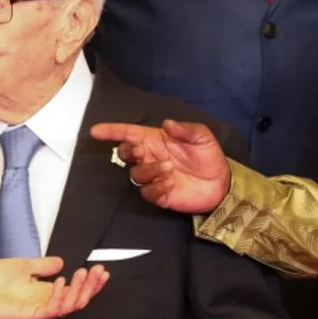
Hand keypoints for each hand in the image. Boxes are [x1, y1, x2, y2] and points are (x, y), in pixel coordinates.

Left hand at [0, 257, 108, 318]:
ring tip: (84, 273)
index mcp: (46, 293)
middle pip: (77, 300)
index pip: (75, 291)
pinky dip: (59, 296)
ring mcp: (39, 312)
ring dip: (79, 290)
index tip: (101, 269)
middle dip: (91, 286)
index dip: (90, 282)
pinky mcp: (30, 316)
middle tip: (98, 271)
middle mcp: (46, 304)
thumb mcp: (23, 265)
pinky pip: (51, 309)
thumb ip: (43, 265)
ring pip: (69, 306)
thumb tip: (62, 262)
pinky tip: (61, 281)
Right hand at [89, 120, 231, 212]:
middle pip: (125, 154)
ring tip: (169, 168)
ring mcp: (153, 177)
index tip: (95, 131)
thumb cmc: (208, 156)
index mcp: (155, 140)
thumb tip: (167, 124)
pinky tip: (170, 183)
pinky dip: (156, 186)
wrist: (222, 183)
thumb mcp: (202, 137)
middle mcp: (150, 157)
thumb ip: (185, 129)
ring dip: (149, 169)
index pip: (128, 133)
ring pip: (135, 174)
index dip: (111, 131)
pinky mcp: (159, 195)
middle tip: (140, 150)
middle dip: (127, 151)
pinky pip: (147, 192)